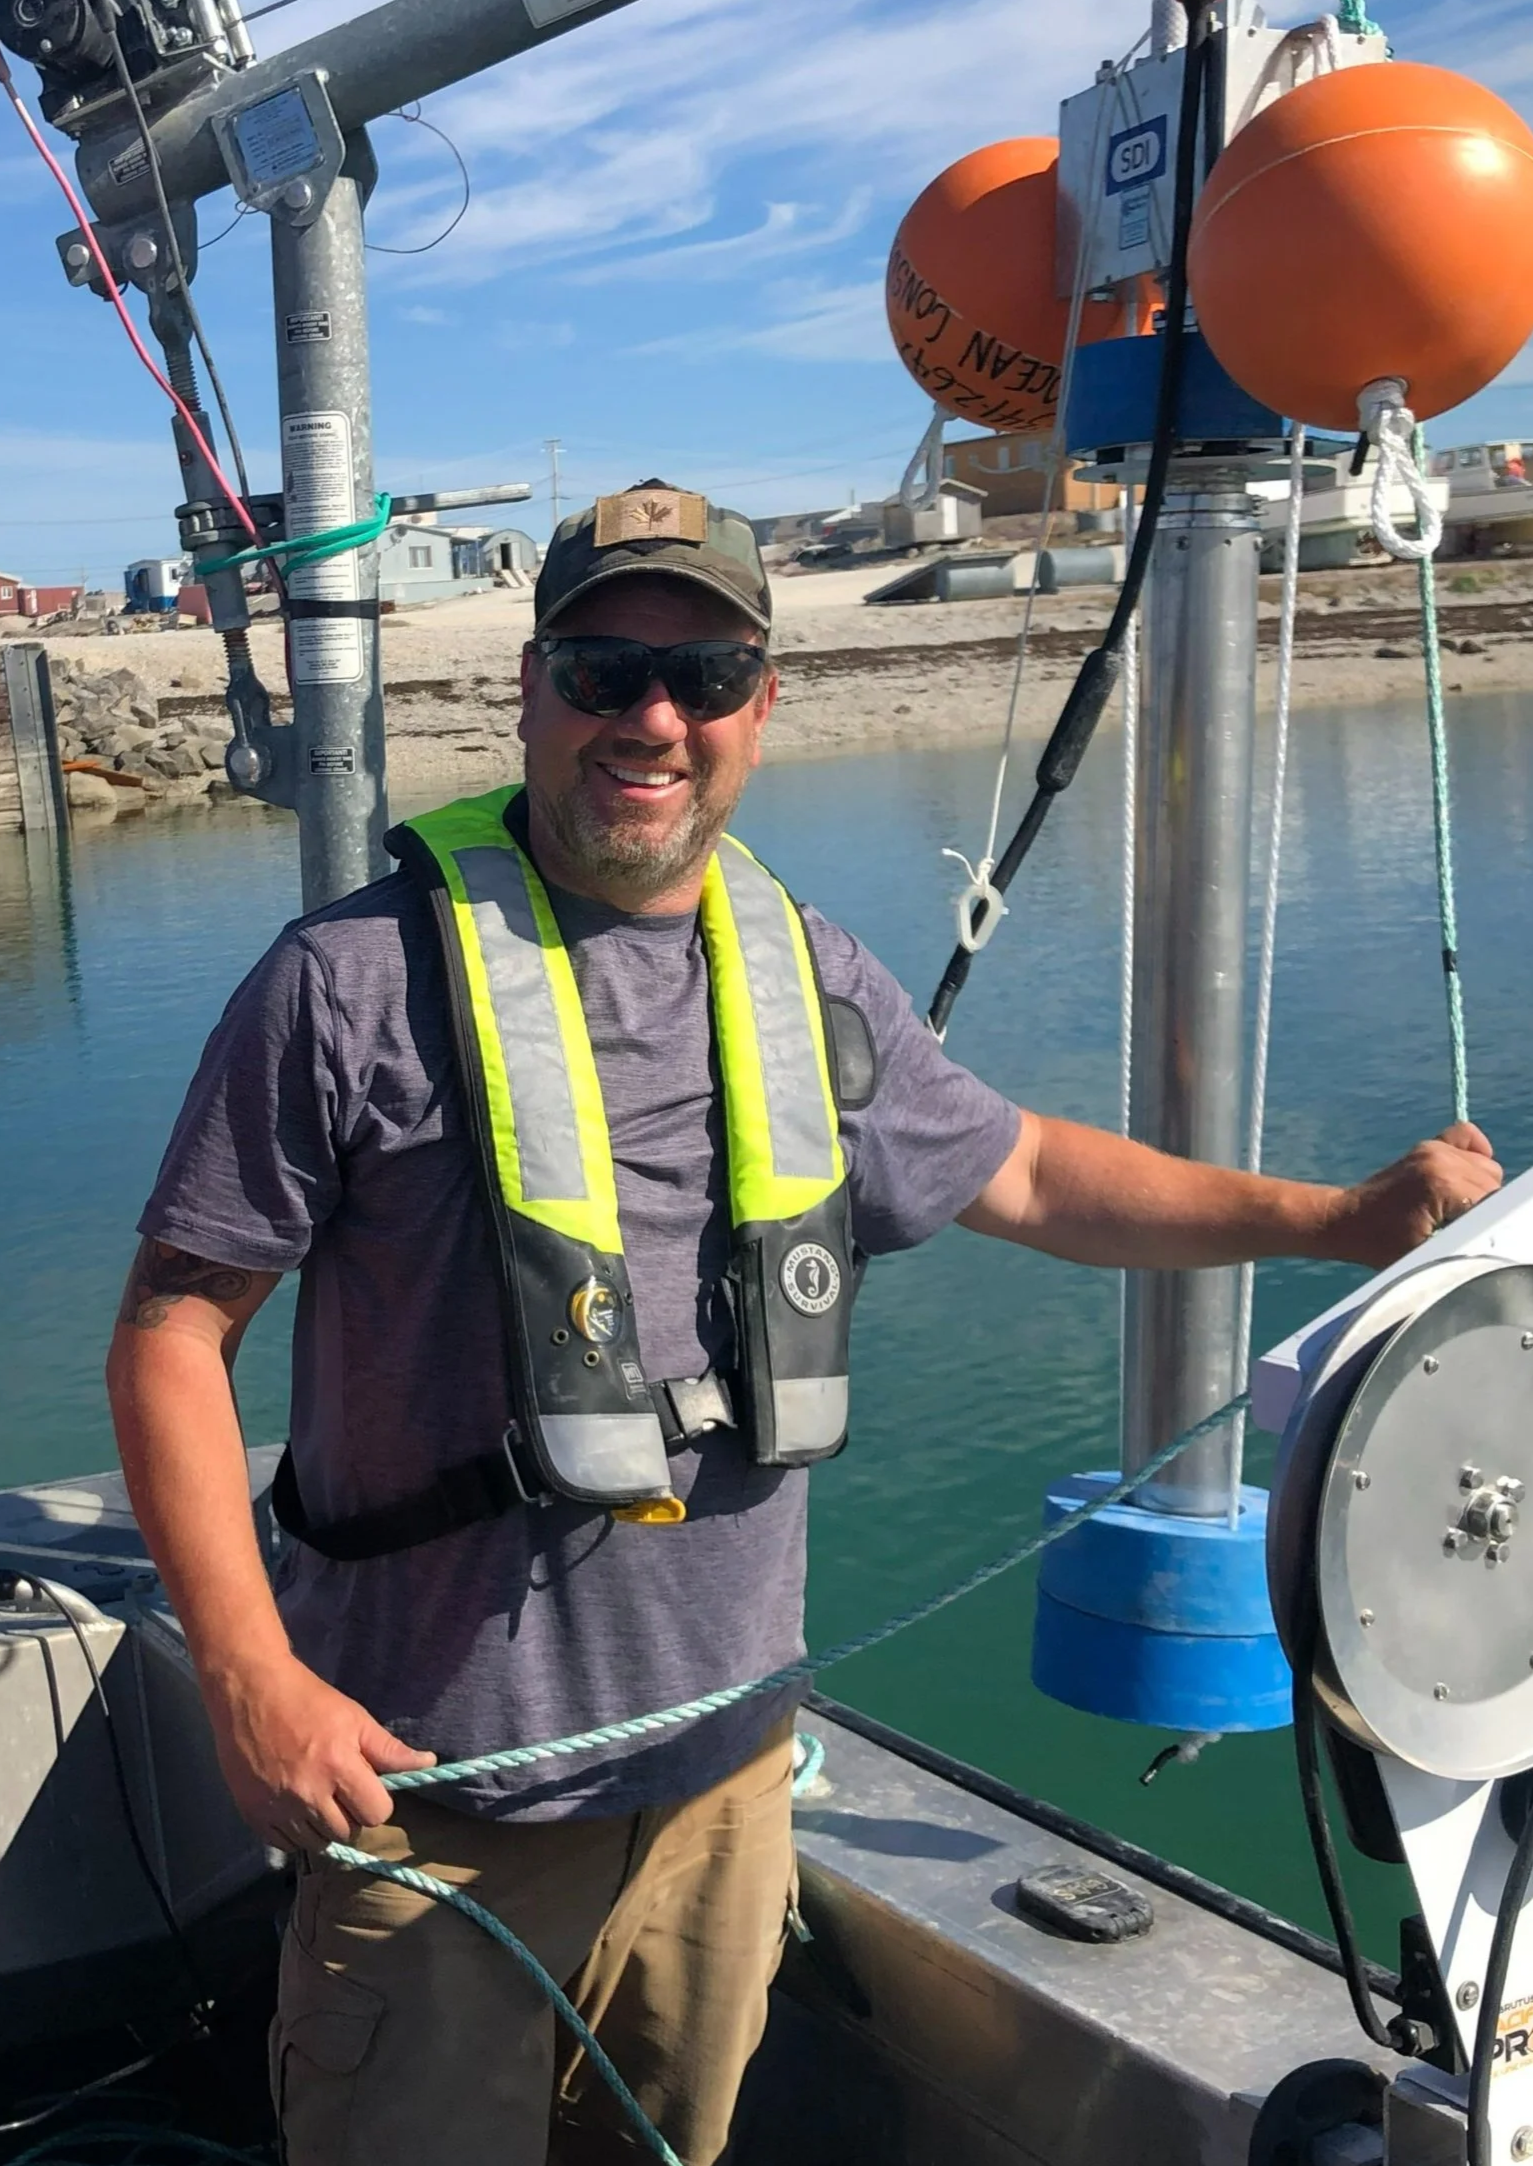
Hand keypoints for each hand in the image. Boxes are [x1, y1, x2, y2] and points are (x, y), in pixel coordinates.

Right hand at [202, 1654, 435, 1851]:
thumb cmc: (308, 1700)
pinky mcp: (253, 1815)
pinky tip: (294, 1809)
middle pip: (346, 1832)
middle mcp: (308, 1793)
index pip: (376, 1813)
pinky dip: (294, 1833)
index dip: (376, 1802)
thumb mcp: (355, 1718)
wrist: (250, 1691)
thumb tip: (428, 1764)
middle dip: (350, 1815)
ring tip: (318, 1800)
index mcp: (339, 1766)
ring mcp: (278, 1807)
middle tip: (340, 1793)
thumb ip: (389, 1750)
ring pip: (316, 1843)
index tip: (366, 1787)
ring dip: (323, 1827)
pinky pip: (285, 1845)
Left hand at [1323, 1122, 1502, 1268]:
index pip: (1494, 1201)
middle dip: (1482, 1207)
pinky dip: (1475, 1153)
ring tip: (1453, 1209)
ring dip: (1477, 1188)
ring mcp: (1434, 1149)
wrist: (1346, 1220)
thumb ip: (1463, 1240)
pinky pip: (1467, 1136)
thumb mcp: (1425, 1253)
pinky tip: (1464, 1175)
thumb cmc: (1381, 1244)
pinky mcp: (1428, 1146)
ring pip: (1486, 1167)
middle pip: (1493, 1183)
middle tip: (1455, 1225)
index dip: (1484, 1223)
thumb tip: (1489, 1232)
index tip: (1462, 1234)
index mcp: (1442, 1184)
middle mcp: (1440, 1160)